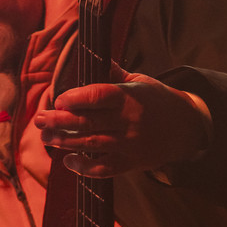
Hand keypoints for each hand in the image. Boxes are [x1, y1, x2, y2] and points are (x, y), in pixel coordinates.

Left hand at [34, 68, 209, 176]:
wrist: (186, 128)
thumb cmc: (158, 100)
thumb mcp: (141, 81)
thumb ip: (114, 74)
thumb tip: (92, 58)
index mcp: (129, 97)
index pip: (99, 95)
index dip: (76, 98)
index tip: (59, 100)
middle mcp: (128, 121)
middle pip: (88, 122)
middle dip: (59, 121)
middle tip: (40, 120)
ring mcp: (129, 144)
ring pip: (91, 144)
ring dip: (65, 142)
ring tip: (46, 137)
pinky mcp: (131, 163)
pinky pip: (104, 169)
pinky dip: (84, 168)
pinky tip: (68, 161)